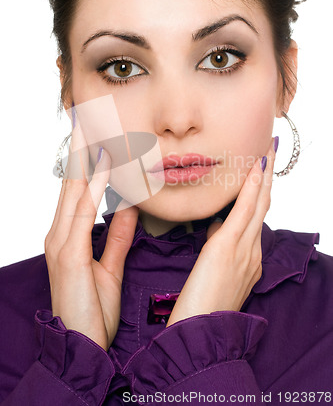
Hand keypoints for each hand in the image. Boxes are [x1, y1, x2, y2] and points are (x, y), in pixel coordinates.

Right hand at [45, 118, 138, 350]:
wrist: (81, 346)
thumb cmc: (92, 310)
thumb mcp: (110, 267)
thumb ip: (118, 236)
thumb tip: (129, 207)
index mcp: (70, 235)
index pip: (79, 188)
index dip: (87, 159)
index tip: (96, 134)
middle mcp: (60, 233)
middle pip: (72, 180)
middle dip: (79, 147)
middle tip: (87, 115)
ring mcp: (61, 241)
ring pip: (74, 188)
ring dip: (85, 155)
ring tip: (92, 125)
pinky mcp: (68, 253)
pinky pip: (83, 211)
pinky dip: (95, 185)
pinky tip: (105, 164)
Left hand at [166, 138, 276, 326]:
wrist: (199, 334)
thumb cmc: (201, 309)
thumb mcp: (214, 273)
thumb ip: (219, 248)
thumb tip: (216, 226)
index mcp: (248, 259)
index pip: (255, 218)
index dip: (260, 192)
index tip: (260, 172)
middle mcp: (252, 251)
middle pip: (263, 206)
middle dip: (268, 177)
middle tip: (271, 150)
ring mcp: (244, 249)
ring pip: (259, 203)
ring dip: (263, 174)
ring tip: (267, 149)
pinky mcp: (228, 247)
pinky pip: (245, 210)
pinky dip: (252, 187)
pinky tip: (256, 167)